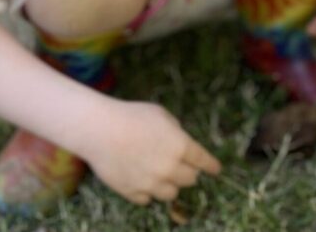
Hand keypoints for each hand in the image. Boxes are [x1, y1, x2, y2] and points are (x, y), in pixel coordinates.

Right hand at [80, 99, 220, 204]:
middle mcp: (169, 168)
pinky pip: (148, 199)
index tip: (216, 170)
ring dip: (171, 185)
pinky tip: (144, 181)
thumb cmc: (132, 116)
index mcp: (181, 146)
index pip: (203, 161)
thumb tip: (180, 141)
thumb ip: (176, 131)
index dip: (212, 166)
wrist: (99, 130)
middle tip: (183, 166)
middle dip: (189, 172)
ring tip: (163, 175)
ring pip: (171, 194)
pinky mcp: (132, 192)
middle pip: (190, 179)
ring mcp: (150, 183)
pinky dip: (149, 192)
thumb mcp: (162, 115)